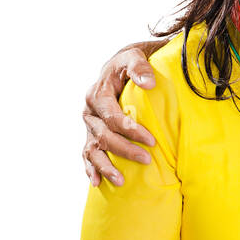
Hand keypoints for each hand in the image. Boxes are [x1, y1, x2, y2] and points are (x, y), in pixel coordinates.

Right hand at [83, 46, 157, 185]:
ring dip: (105, 167)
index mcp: (97, 95)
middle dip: (125, 150)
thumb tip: (148, 84)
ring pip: (93, 150)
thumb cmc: (129, 64)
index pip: (113, 117)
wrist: (119, 67)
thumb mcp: (134, 57)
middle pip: (104, 137)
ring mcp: (89, 126)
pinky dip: (91, 169)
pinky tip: (96, 183)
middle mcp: (90, 113)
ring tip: (121, 181)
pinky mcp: (92, 135)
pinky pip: (88, 155)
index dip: (131, 130)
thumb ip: (139, 67)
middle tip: (147, 160)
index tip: (152, 141)